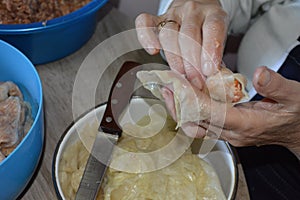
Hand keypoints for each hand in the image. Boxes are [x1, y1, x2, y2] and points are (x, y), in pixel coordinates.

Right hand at [135, 0, 227, 88]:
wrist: (198, 13)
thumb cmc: (208, 33)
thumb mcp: (218, 43)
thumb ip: (214, 59)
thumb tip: (210, 81)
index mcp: (213, 14)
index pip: (213, 28)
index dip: (211, 50)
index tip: (209, 70)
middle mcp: (193, 11)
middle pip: (188, 35)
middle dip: (191, 63)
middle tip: (195, 81)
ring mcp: (174, 14)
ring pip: (169, 34)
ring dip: (175, 59)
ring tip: (181, 75)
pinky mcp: (157, 19)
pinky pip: (145, 24)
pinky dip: (146, 38)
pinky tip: (153, 51)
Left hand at [166, 66, 299, 156]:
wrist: (298, 132)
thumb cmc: (297, 116)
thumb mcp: (295, 97)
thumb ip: (276, 86)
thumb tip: (259, 73)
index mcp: (246, 124)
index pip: (209, 112)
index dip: (191, 97)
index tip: (177, 82)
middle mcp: (232, 133)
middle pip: (195, 123)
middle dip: (177, 104)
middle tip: (165, 85)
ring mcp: (228, 134)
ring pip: (195, 126)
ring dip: (179, 109)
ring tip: (169, 91)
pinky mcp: (226, 131)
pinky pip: (201, 124)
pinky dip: (190, 111)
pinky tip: (185, 97)